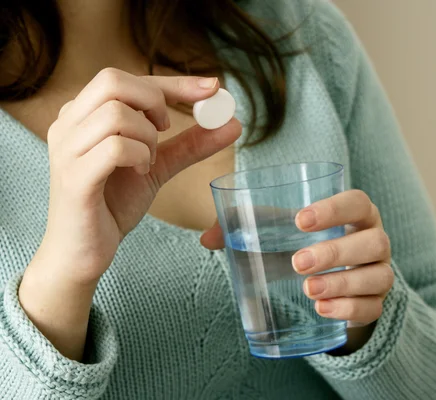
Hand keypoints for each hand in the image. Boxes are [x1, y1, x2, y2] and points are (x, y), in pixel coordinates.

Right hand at [20, 68, 240, 359]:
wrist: (82, 254)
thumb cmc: (112, 205)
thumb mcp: (156, 167)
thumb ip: (189, 145)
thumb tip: (232, 124)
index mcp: (83, 114)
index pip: (128, 79)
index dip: (174, 81)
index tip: (213, 87)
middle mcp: (68, 124)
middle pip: (113, 81)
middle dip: (154, 100)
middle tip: (165, 130)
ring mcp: (66, 150)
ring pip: (116, 113)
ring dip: (147, 136)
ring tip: (147, 161)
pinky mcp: (74, 179)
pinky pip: (115, 148)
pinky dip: (140, 156)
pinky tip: (140, 172)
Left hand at [201, 189, 393, 352]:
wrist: (327, 283)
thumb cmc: (301, 246)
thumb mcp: (278, 232)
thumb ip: (245, 225)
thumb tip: (207, 238)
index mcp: (356, 215)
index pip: (358, 203)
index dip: (335, 209)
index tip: (300, 221)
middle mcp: (375, 240)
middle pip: (373, 241)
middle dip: (335, 252)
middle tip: (297, 263)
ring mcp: (380, 273)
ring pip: (377, 277)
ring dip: (342, 283)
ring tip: (307, 289)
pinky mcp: (375, 303)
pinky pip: (372, 308)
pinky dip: (349, 310)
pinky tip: (323, 309)